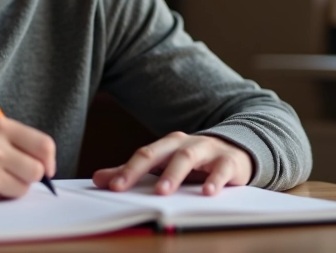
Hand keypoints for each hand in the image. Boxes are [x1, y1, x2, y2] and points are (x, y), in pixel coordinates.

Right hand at [0, 116, 55, 202]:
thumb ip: (16, 142)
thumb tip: (47, 166)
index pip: (44, 145)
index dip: (49, 161)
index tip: (46, 169)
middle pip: (37, 169)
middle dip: (29, 177)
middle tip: (13, 175)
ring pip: (24, 187)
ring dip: (13, 188)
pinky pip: (5, 197)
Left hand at [92, 132, 252, 195]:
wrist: (238, 150)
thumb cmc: (195, 161)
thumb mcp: (165, 165)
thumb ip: (133, 172)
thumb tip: (97, 179)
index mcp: (167, 145)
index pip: (143, 155)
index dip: (126, 170)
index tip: (110, 187)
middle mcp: (184, 143)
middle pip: (159, 152)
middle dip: (139, 168)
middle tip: (124, 187)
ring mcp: (207, 150)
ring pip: (187, 157)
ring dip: (173, 174)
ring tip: (162, 192)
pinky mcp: (229, 160)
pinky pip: (221, 168)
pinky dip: (214, 179)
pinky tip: (207, 192)